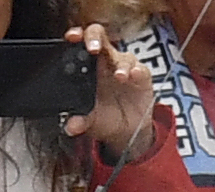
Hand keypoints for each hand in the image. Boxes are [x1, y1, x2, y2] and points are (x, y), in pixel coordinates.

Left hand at [70, 27, 156, 163]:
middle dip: (95, 38)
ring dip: (121, 64)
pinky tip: (134, 76)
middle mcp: (106, 62)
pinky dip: (138, 71)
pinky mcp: (143, 78)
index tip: (72, 37)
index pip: (81, 42)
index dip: (77, 35)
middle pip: (100, 37)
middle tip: (92, 48)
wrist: (128, 133)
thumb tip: (71, 126)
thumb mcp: (91, 121)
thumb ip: (80, 120)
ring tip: (120, 76)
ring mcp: (125, 68)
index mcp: (88, 67)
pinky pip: (142, 70)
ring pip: (123, 55)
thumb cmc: (107, 118)